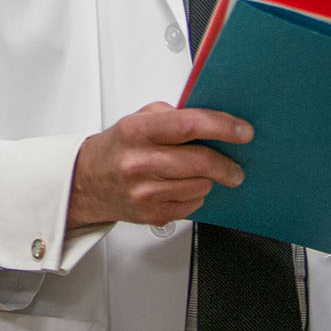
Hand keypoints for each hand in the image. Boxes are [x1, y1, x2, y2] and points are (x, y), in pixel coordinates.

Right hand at [65, 102, 250, 227]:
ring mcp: (145, 191)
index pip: (188, 125)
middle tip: (236, 167)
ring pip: (200, 186)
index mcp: (137, 130)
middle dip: (226, 164)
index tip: (243, 131)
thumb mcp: (137, 119)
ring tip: (196, 174)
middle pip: (200, 162)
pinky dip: (195, 195)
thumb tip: (211, 120)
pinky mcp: (152, 214)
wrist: (86, 182)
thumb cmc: (116, 148)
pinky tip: (181, 187)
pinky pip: (192, 205)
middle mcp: (140, 161)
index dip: (222, 127)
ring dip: (208, 180)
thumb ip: (172, 116)